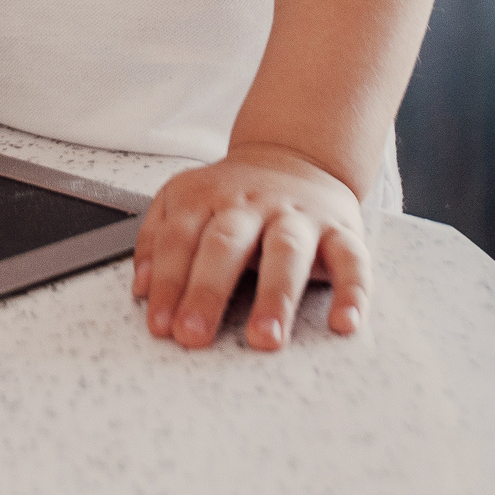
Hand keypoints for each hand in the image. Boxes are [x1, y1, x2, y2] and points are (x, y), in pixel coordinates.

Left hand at [132, 146, 369, 350]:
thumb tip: (142, 288)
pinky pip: (351, 260)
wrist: (295, 155)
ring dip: (275, 296)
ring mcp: (298, 216)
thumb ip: (157, 240)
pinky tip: (344, 322)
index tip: (159, 325)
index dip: (167, 281)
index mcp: (207, 196)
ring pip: (286, 252)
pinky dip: (352, 292)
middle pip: (226, 244)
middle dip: (207, 292)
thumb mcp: (184, 201)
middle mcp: (252, 204)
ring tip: (264, 339)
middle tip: (193, 335)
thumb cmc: (235, 196)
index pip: (180, 238)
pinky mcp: (340, 231)